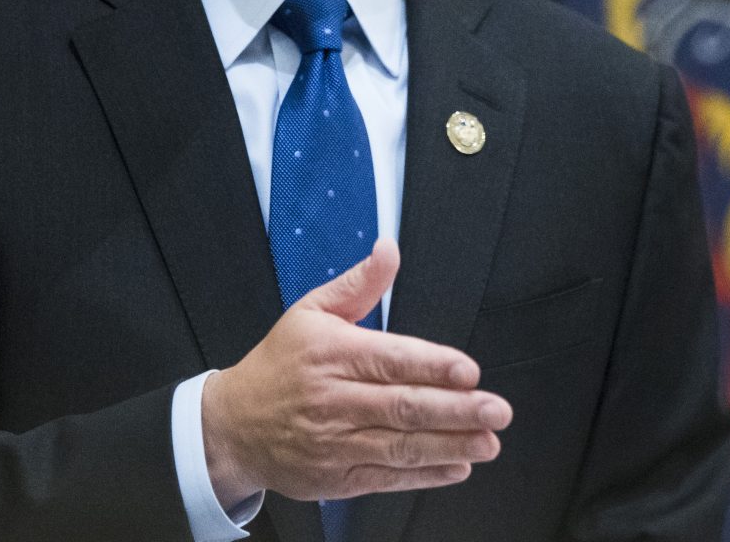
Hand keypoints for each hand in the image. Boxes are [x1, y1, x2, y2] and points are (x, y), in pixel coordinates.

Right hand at [200, 239, 511, 506]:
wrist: (232, 425)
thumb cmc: (279, 364)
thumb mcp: (310, 311)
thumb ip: (359, 284)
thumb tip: (389, 249)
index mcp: (330, 354)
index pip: (390, 360)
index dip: (434, 366)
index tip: (469, 371)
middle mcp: (333, 400)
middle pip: (403, 407)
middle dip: (456, 411)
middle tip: (497, 410)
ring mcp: (334, 443)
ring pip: (400, 446)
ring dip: (450, 446)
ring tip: (487, 441)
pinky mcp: (335, 478)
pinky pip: (387, 478)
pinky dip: (424, 476)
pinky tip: (456, 466)